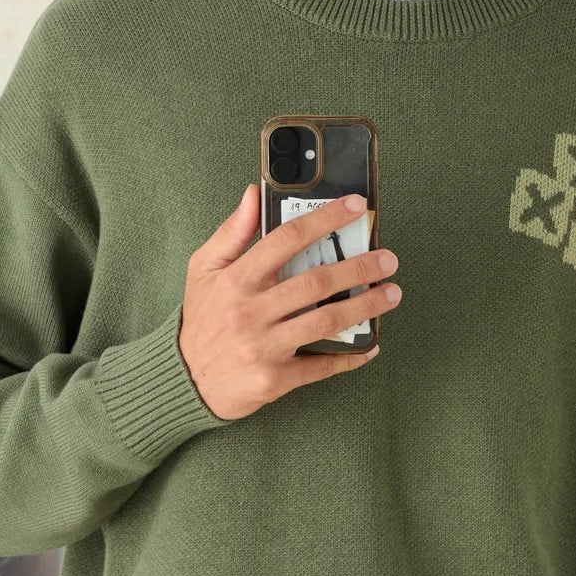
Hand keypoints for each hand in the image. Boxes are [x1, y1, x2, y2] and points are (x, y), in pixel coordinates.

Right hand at [178, 184, 400, 420]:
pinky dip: (351, 356)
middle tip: (387, 259)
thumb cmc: (201, 320)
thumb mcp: (203, 269)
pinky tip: (371, 345)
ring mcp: (264, 347)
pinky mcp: (275, 379)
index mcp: (236, 280)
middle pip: (316, 282)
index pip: (286, 238)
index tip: (355, 208)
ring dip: (365, 307)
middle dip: (359, 267)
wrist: (184, 380)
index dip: (325, 219)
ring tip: (391, 294)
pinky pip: (321, 366)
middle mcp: (251, 312)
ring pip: (326, 321)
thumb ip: (231, 232)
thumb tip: (253, 194)